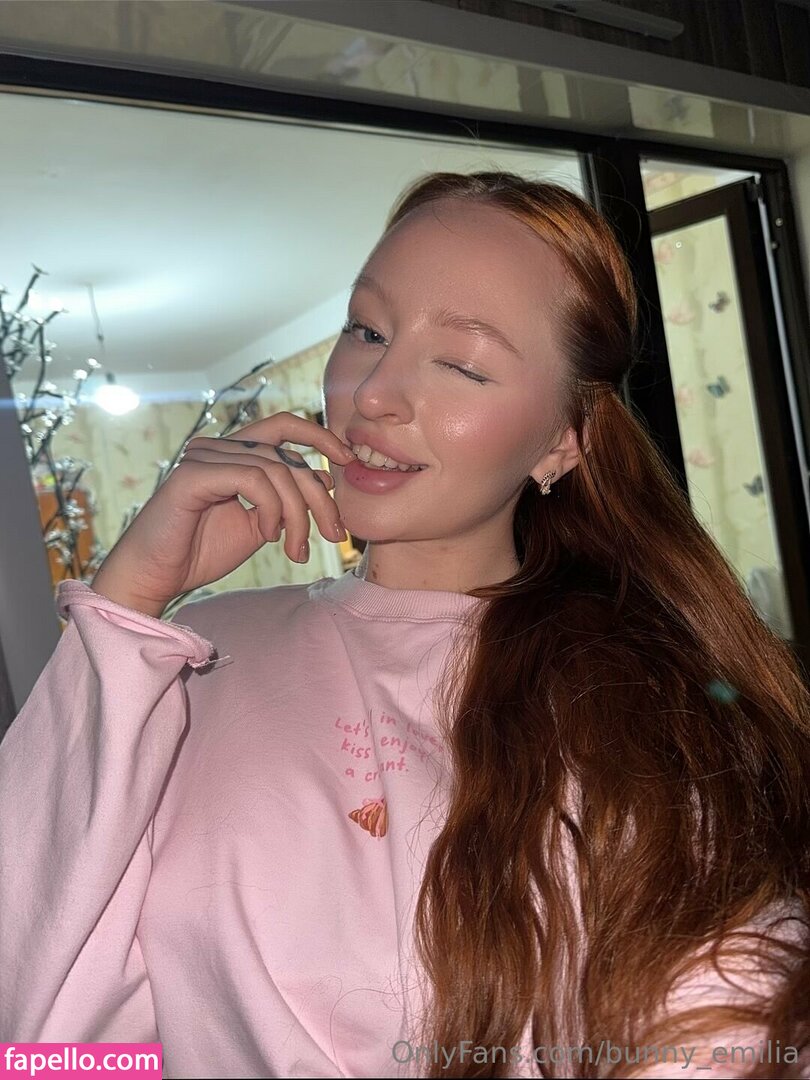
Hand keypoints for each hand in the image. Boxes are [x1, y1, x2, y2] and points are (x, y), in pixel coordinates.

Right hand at [90, 412, 355, 616]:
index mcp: (234, 453)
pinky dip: (272, 509)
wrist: (157, 577)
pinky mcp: (192, 476)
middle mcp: (218, 447)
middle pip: (288, 454)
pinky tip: (269, 535)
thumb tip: (325, 476)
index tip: (349, 460)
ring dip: (297, 514)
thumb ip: (286, 500)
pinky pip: (252, 480)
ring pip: (276, 470)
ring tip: (295, 549)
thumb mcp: (260, 524)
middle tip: (334, 535)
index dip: (320, 436)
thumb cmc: (201, 550)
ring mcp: (204, 458)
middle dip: (320, 497)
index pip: (283, 426)